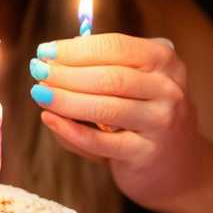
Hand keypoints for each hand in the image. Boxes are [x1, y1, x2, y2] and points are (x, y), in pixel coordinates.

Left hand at [30, 33, 206, 211]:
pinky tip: (50, 119)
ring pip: (105, 107)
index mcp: (164, 60)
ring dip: (65, 99)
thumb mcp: (133, 84)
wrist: (176, 165)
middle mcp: (168, 88)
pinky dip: (70, 130)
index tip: (44, 51)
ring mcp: (160, 121)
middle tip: (36, 71)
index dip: (76, 49)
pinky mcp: (145, 153)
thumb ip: (102, 68)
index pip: (116, 47)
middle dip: (66, 73)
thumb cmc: (142, 116)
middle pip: (109, 76)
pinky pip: (100, 141)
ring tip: (39, 92)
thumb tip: (56, 57)